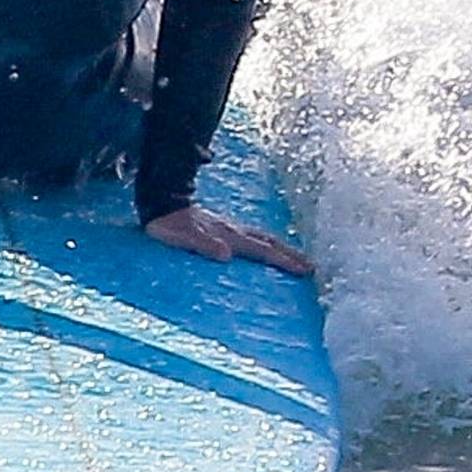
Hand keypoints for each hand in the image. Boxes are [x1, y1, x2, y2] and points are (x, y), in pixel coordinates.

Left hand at [144, 202, 313, 276]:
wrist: (160, 202)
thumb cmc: (169, 224)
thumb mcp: (182, 237)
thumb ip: (203, 244)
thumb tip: (226, 254)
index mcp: (228, 234)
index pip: (262, 249)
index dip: (283, 260)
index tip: (304, 270)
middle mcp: (233, 230)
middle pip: (268, 242)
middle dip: (290, 254)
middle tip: (311, 267)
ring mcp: (229, 227)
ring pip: (262, 237)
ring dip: (281, 248)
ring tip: (297, 258)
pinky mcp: (222, 228)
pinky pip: (251, 236)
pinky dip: (265, 243)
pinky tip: (265, 248)